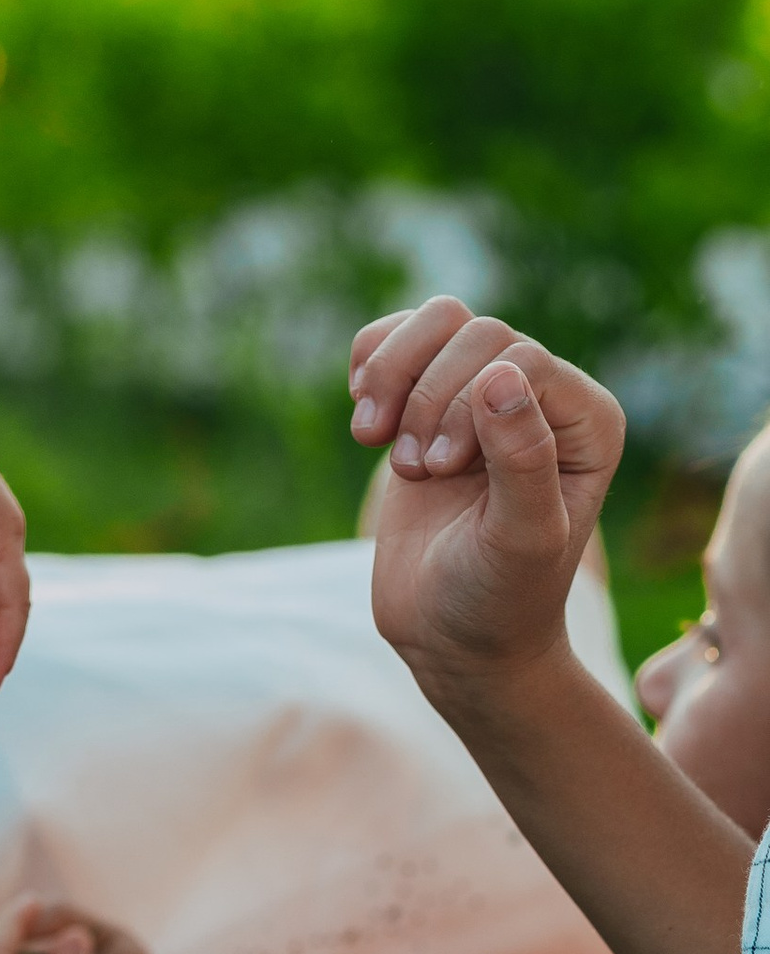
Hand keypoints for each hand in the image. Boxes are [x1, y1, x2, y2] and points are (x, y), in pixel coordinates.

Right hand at [348, 298, 621, 702]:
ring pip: (435, 321)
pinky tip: (366, 423)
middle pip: (473, 331)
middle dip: (426, 395)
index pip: (520, 358)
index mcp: (587, 423)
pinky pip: (397, 338)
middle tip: (414, 469)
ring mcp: (483, 394)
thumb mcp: (520, 540)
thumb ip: (522, 460)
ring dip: (392, 374)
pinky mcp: (429, 399)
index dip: (466, 402)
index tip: (438, 471)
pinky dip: (369, 367)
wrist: (449, 632)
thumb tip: (501, 374)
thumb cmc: (500, 598)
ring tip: (375, 438)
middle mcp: (543, 397)